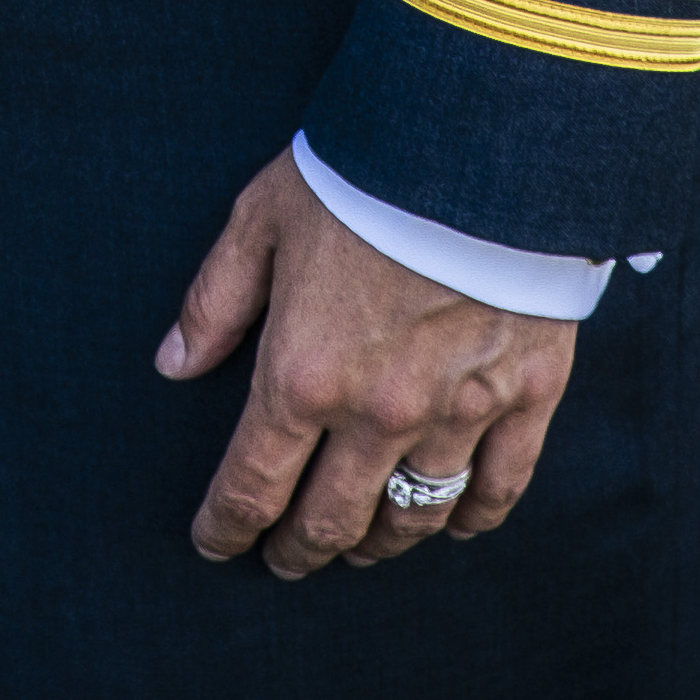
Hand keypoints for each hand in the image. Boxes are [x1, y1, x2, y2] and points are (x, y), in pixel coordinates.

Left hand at [156, 151, 575, 578]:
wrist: (480, 139)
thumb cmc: (360, 170)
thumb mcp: (261, 219)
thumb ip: (216, 301)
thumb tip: (174, 365)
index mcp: (303, 376)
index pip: (253, 485)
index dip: (227, 526)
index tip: (214, 543)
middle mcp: (377, 414)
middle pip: (331, 520)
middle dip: (299, 549)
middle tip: (285, 560)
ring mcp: (456, 412)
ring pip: (411, 516)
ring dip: (378, 543)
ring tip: (360, 547)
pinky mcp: (525, 395)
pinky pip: (497, 488)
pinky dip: (471, 517)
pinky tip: (453, 524)